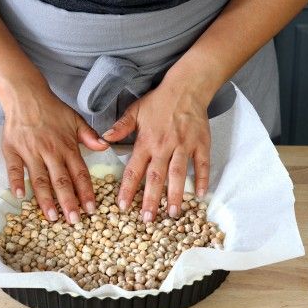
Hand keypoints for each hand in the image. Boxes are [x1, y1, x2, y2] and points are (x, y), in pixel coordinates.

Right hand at [1, 86, 108, 223]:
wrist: (25, 95)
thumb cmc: (52, 109)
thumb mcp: (75, 119)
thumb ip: (90, 136)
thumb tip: (105, 147)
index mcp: (67, 146)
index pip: (79, 173)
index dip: (86, 192)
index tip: (91, 209)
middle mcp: (50, 151)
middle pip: (61, 181)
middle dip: (68, 202)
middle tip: (74, 221)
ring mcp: (30, 152)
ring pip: (40, 179)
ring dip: (46, 199)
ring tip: (52, 217)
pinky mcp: (13, 150)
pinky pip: (14, 168)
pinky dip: (16, 182)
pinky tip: (19, 196)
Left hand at [102, 82, 211, 221]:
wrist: (187, 87)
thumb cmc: (159, 100)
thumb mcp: (135, 110)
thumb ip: (120, 127)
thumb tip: (103, 139)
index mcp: (146, 141)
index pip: (134, 169)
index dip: (128, 189)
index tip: (123, 206)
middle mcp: (165, 146)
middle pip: (156, 177)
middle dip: (150, 200)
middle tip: (147, 220)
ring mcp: (184, 146)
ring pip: (179, 174)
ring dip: (175, 195)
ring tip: (172, 214)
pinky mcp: (201, 144)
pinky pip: (202, 164)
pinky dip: (203, 179)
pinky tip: (200, 195)